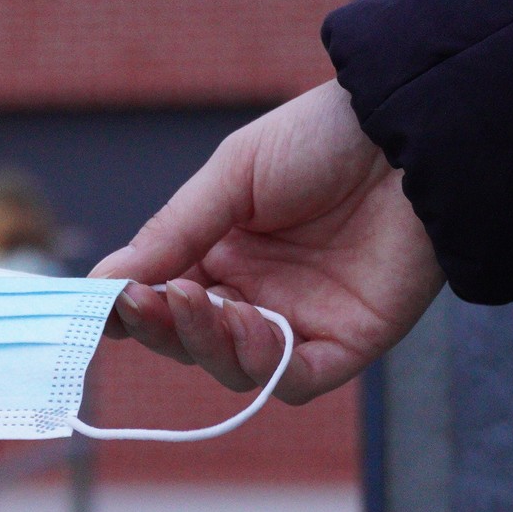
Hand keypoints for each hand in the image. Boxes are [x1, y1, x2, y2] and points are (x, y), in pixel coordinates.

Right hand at [91, 80, 443, 402]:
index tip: (102, 303)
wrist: (410, 132)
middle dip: (162, 325)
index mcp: (224, 252)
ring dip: (205, 342)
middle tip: (145, 300)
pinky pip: (294, 378)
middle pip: (192, 340)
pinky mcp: (349, 342)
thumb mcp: (232, 175)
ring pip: (235, 366)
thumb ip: (173, 233)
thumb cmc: (323, 137)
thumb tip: (103, 283)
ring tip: (196, 300)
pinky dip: (263, 364)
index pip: (164, 299)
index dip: (132, 308)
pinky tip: (249, 324)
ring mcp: (303, 321)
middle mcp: (259, 293)